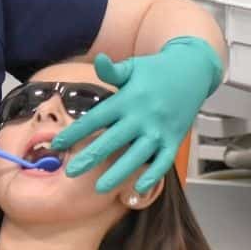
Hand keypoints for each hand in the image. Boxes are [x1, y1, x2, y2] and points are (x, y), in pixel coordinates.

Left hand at [51, 37, 222, 194]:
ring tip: (99, 188)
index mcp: (128, 99)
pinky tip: (137, 189)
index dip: (76, 132)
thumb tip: (98, 60)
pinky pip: (163, 162)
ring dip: (118, 173)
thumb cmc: (156, 70)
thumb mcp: (133, 67)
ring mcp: (159, 130)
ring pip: (136, 156)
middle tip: (71, 172)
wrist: (193, 71)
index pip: (97, 118)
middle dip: (91, 157)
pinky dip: (152, 176)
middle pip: (113, 140)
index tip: (57, 144)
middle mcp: (143, 117)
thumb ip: (113, 70)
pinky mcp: (174, 140)